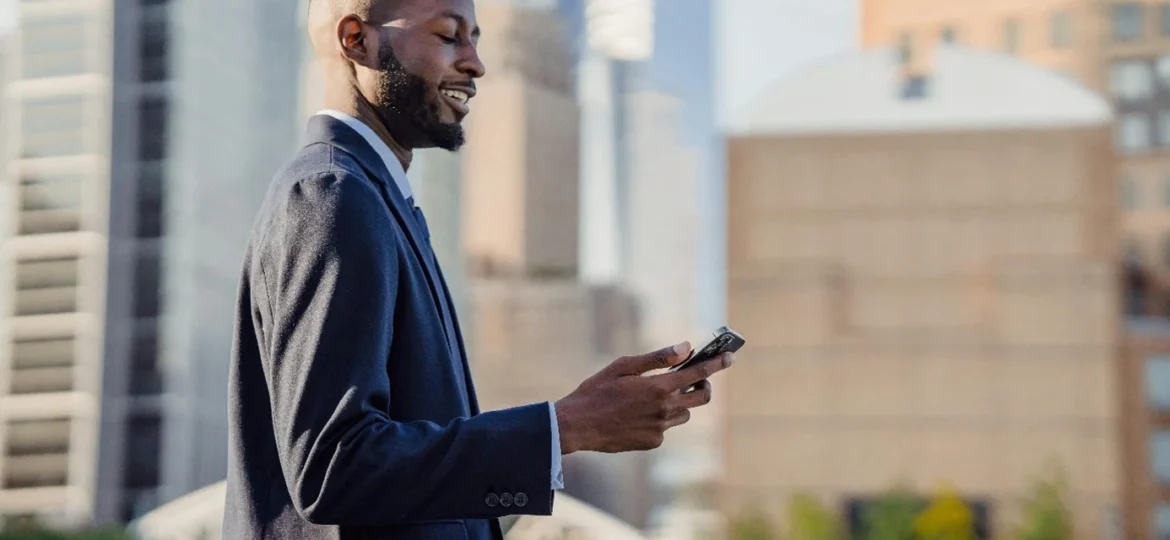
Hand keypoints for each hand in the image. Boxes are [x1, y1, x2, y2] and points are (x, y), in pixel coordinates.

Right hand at [554, 342, 734, 453]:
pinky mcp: (653, 442)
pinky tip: (636, 414)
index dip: (716, 363)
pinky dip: (660, 418)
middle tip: (696, 379)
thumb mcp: (624, 366)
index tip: (729, 356)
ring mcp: (660, 428)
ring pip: (683, 413)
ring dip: (679, 402)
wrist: (577, 425)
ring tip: (656, 395)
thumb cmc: (597, 390)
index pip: (698, 373)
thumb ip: (657, 358)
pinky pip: (666, 427)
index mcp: (658, 387)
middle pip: (701, 398)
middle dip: (704, 386)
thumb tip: (685, 348)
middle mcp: (664, 409)